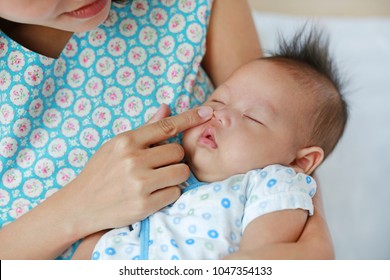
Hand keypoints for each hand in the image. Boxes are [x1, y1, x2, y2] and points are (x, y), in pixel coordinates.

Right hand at [68, 105, 213, 235]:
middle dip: (174, 159)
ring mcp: (139, 183)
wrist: (80, 205)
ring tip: (160, 179)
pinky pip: (175, 193)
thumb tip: (166, 108)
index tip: (207, 113)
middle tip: (160, 166)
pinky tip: (154, 194)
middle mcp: (133, 160)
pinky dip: (170, 193)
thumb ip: (144, 129)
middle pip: (178, 152)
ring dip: (176, 176)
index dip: (189, 118)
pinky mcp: (144, 205)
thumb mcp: (116, 146)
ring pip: (181, 172)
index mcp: (126, 141)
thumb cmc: (101, 172)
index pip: (166, 126)